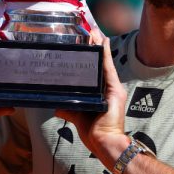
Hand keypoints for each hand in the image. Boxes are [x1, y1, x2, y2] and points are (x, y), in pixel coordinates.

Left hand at [55, 35, 129, 167]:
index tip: (87, 41)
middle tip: (90, 30)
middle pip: (100, 63)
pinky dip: (104, 54)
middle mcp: (108, 88)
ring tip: (94, 31)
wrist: (104, 142)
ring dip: (99, 46)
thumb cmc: (94, 133)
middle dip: (96, 46)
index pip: (95, 71)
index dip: (92, 56)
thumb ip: (69, 110)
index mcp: (100, 94)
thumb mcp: (77, 117)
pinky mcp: (115, 90)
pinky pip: (107, 68)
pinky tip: (102, 42)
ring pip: (104, 62)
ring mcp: (113, 88)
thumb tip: (57, 107)